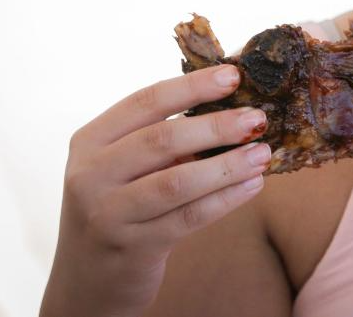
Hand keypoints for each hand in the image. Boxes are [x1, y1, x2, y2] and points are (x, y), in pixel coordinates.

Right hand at [41, 65, 269, 316]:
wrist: (89, 275)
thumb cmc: (122, 204)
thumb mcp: (125, 165)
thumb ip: (162, 136)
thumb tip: (233, 104)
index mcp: (91, 141)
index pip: (145, 102)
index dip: (192, 86)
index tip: (234, 76)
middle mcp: (91, 175)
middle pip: (161, 140)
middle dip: (216, 126)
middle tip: (258, 119)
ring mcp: (108, 213)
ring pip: (177, 182)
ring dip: (228, 165)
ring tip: (263, 153)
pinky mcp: (132, 247)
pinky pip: (189, 217)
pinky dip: (226, 198)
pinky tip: (253, 184)